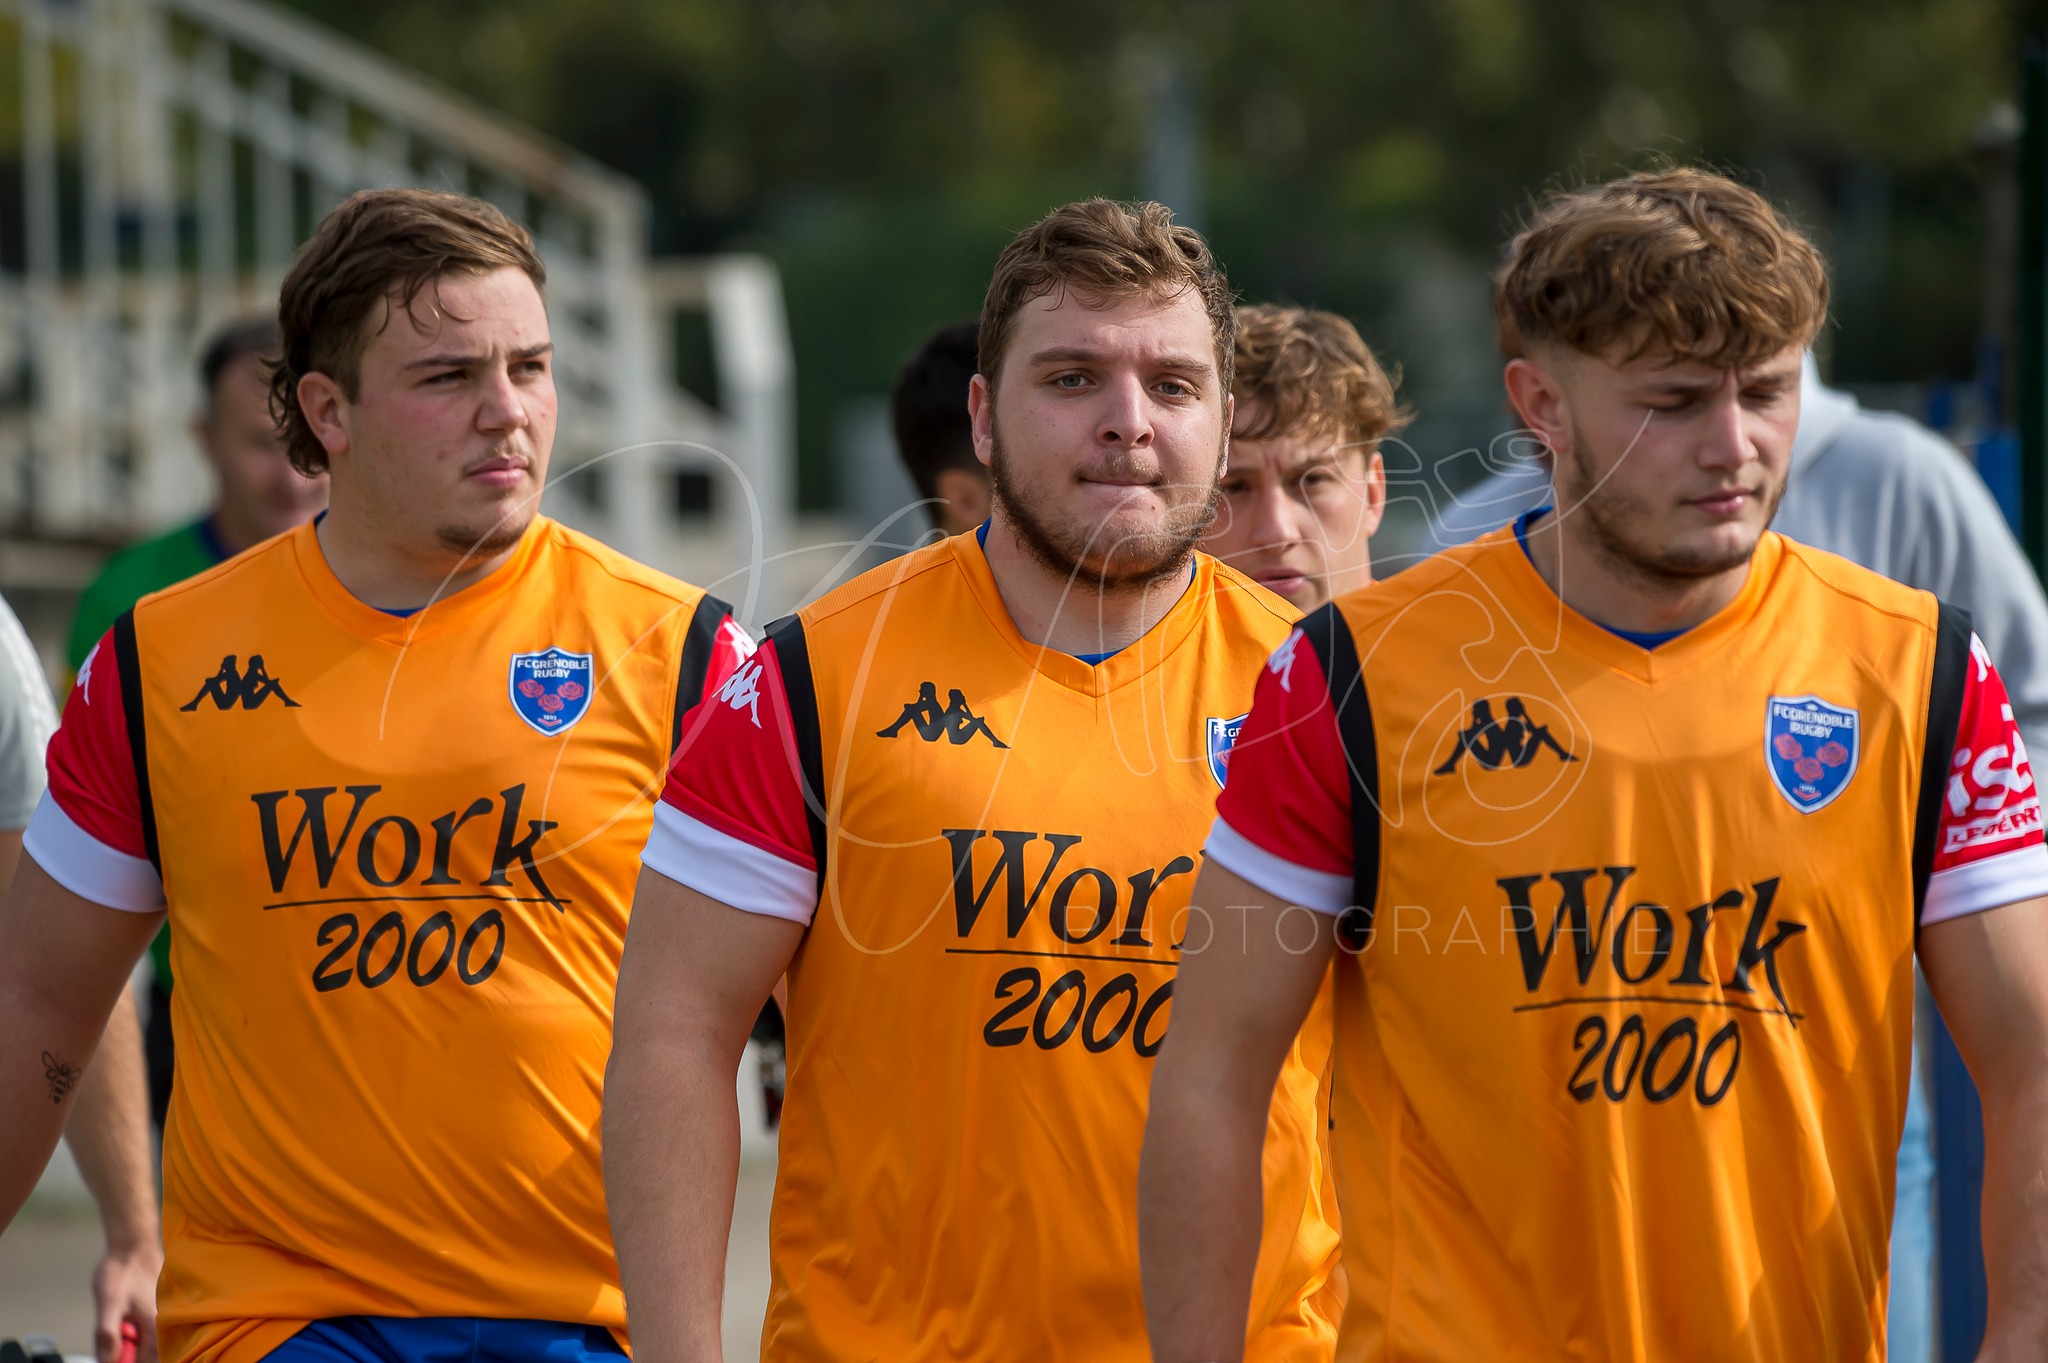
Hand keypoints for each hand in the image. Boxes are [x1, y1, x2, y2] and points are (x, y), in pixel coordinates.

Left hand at [91, 1241, 161, 1362]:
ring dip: (128, 1339)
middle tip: (115, 1332)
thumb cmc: (123, 1271)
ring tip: (120, 1318)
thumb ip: (107, 1334)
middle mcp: (165, 1325)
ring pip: (145, 1342)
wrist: (133, 1244)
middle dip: (126, 1350)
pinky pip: (147, 1331)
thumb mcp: (108, 1303)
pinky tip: (124, 1314)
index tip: (111, 1352)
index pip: (144, 1362)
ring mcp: (163, 1317)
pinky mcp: (158, 1311)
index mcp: (156, 1328)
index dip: (124, 1361)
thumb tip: (107, 1361)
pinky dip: (133, 1329)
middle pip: (145, 1354)